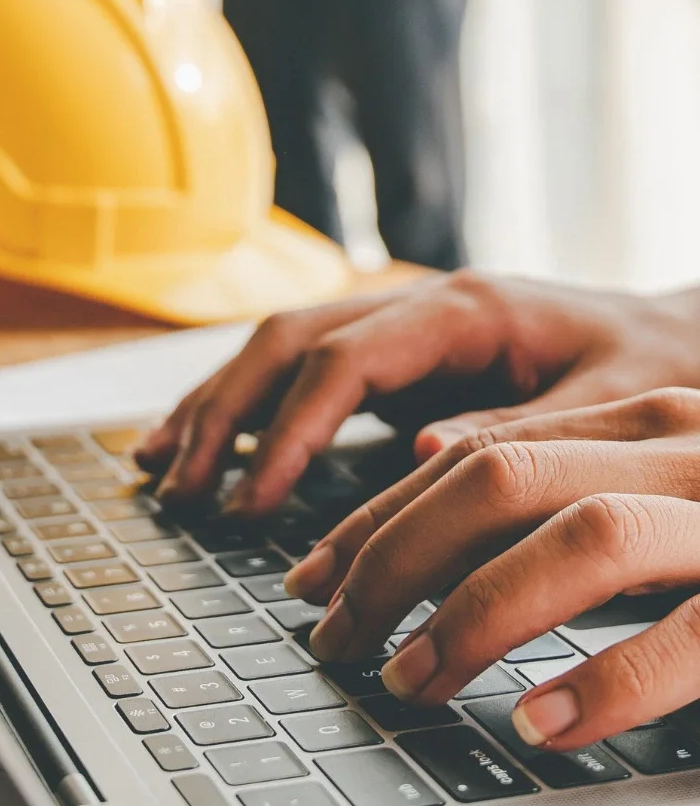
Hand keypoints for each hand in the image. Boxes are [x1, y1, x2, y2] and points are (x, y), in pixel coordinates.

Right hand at [135, 272, 699, 512]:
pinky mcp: (408, 362)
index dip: (290, 429)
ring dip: (220, 406)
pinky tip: (214, 449)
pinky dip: (253, 411)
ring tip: (159, 467)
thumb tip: (418, 460)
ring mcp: (409, 330)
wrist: (690, 342)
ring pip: (285, 351)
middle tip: (180, 488)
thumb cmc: (663, 373)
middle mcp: (423, 307)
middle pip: (291, 341)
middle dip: (226, 412)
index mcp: (467, 309)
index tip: (253, 498)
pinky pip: (309, 377)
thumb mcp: (612, 408)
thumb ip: (520, 433)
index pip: (345, 361)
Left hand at [291, 389, 699, 750]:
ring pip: (589, 536)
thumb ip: (570, 483)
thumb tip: (433, 463)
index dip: (384, 514)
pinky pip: (687, 638)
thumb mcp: (664, 491)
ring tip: (409, 682)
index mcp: (645, 424)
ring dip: (479, 612)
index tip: (314, 577)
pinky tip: (538, 723)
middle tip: (337, 637)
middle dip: (398, 556)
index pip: (484, 452)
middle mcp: (681, 449)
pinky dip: (605, 682)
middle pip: (507, 477)